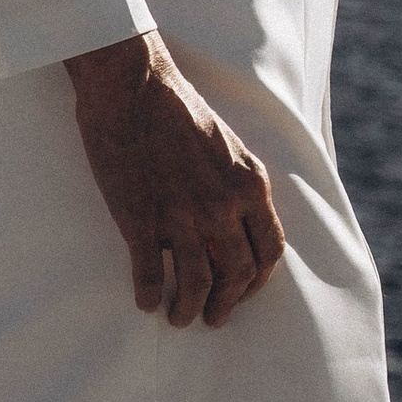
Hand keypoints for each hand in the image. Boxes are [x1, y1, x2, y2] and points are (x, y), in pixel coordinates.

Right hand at [62, 31, 285, 327]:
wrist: (132, 84)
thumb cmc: (177, 108)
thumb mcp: (227, 147)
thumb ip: (238, 187)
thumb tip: (234, 227)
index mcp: (250, 184)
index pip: (269, 250)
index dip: (258, 281)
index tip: (243, 292)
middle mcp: (222, 205)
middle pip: (236, 274)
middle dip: (226, 303)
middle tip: (213, 316)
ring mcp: (181, 214)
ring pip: (196, 283)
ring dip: (188, 308)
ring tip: (178, 317)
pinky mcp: (141, 218)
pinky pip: (149, 273)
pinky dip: (148, 295)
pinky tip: (145, 302)